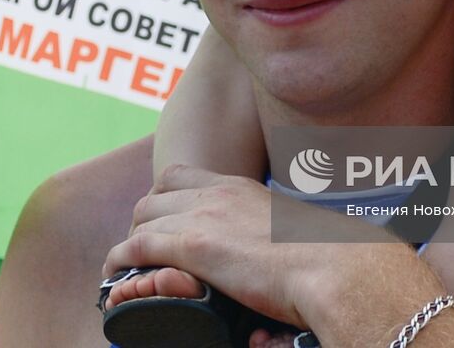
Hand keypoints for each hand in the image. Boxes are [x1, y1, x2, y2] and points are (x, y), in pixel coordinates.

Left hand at [102, 166, 446, 344]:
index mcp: (242, 187)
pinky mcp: (195, 246)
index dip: (164, 199)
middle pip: (155, 193)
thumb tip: (278, 265)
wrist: (339, 268)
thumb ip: (275, 239)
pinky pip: (136, 247)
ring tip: (126, 267)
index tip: (162, 224)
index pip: (181, 176)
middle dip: (144, 220)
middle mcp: (219, 193)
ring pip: (142, 217)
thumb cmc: (331, 260)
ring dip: (131, 240)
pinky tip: (114, 277)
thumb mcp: (294, 235)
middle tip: (144, 251)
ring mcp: (205, 216)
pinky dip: (120, 261)